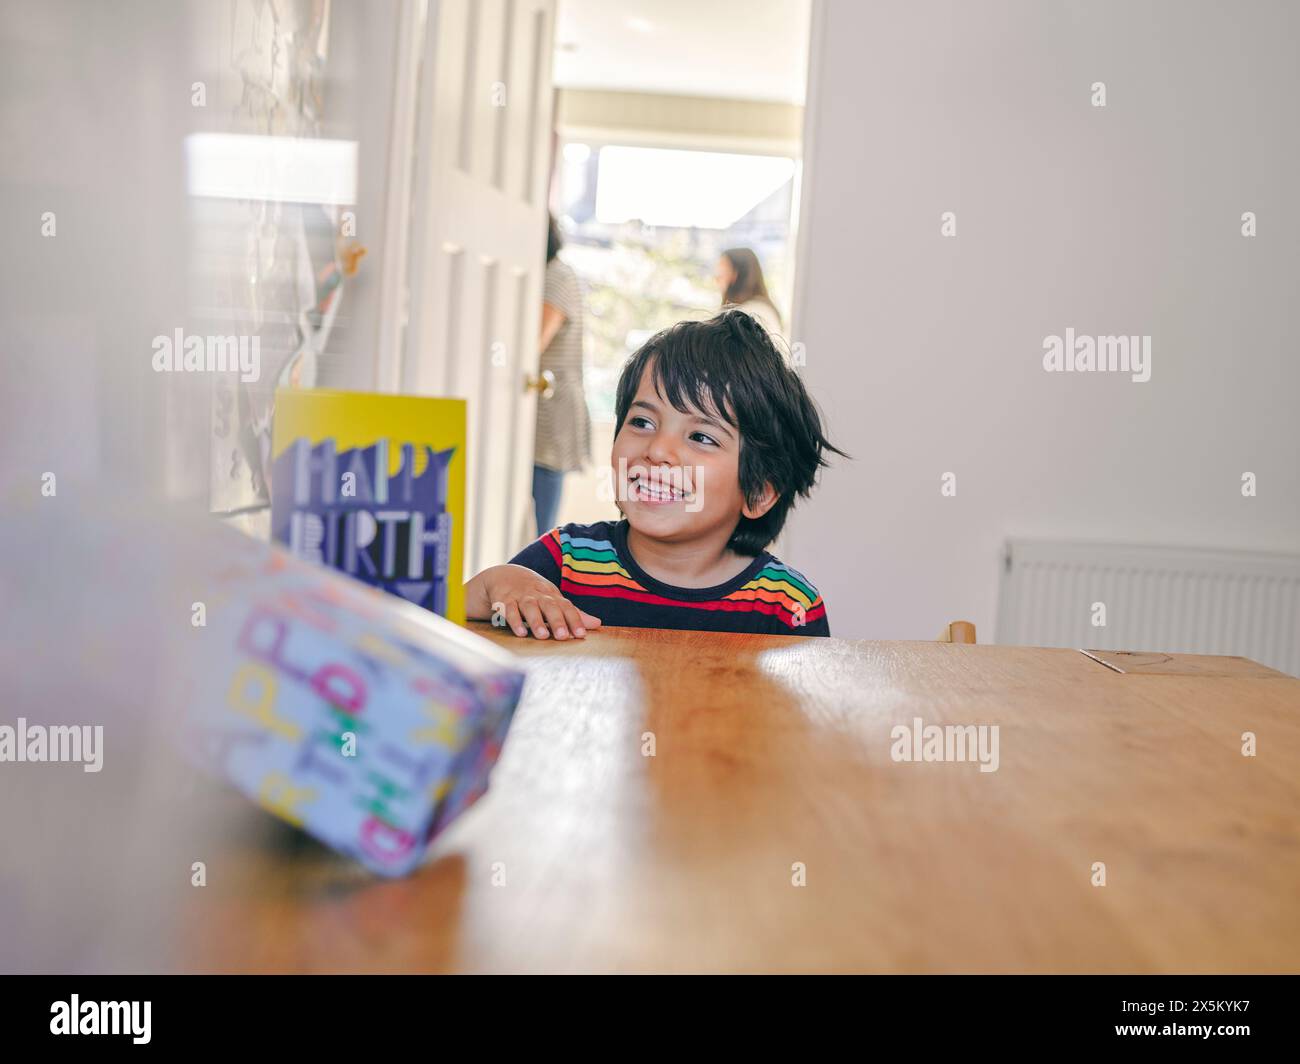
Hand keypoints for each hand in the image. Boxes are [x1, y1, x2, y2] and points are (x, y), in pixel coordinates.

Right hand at [467, 564, 602, 639]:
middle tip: (563, 636)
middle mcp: (538, 595)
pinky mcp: (504, 601)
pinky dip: (514, 621)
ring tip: (542, 635)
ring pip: (529, 607)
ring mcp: (521, 597)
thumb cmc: (535, 593)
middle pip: (549, 605)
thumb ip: (573, 614)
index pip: (566, 606)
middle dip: (556, 620)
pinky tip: (520, 633)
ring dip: (536, 621)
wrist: (504, 575)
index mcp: (552, 595)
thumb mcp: (554, 600)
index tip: (581, 634)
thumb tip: (598, 624)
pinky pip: (509, 610)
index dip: (574, 619)